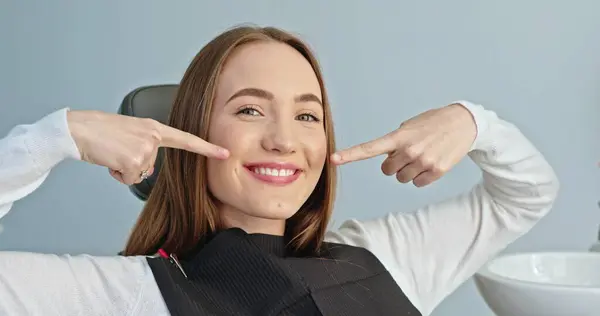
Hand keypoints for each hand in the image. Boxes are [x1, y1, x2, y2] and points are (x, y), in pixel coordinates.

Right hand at [67, 110, 228, 184]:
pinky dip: (118, 175)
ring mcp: (145, 148)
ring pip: (140, 174)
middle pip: (151, 166)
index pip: (186, 139)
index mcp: (154, 127)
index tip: (225, 153)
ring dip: (124, 169)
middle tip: (118, 150)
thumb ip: (147, 146)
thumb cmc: (101, 131)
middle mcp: (153, 136)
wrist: (79, 129)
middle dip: (133, 165)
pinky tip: (110, 160)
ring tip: (112, 153)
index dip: (207, 148)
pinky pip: (130, 179)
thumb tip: (147, 168)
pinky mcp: (134, 160)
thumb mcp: (131, 133)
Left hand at [331, 104, 476, 186]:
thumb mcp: (409, 127)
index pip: (369, 148)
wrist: (463, 123)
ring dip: (408, 170)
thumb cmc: (431, 124)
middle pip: (387, 171)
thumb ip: (394, 142)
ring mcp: (423, 161)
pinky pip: (418, 183)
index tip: (333, 159)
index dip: (350, 155)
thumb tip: (389, 160)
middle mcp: (408, 150)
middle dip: (394, 164)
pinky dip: (422, 176)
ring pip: (402, 178)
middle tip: (408, 152)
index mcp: (398, 137)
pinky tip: (431, 162)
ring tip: (422, 155)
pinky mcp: (436, 171)